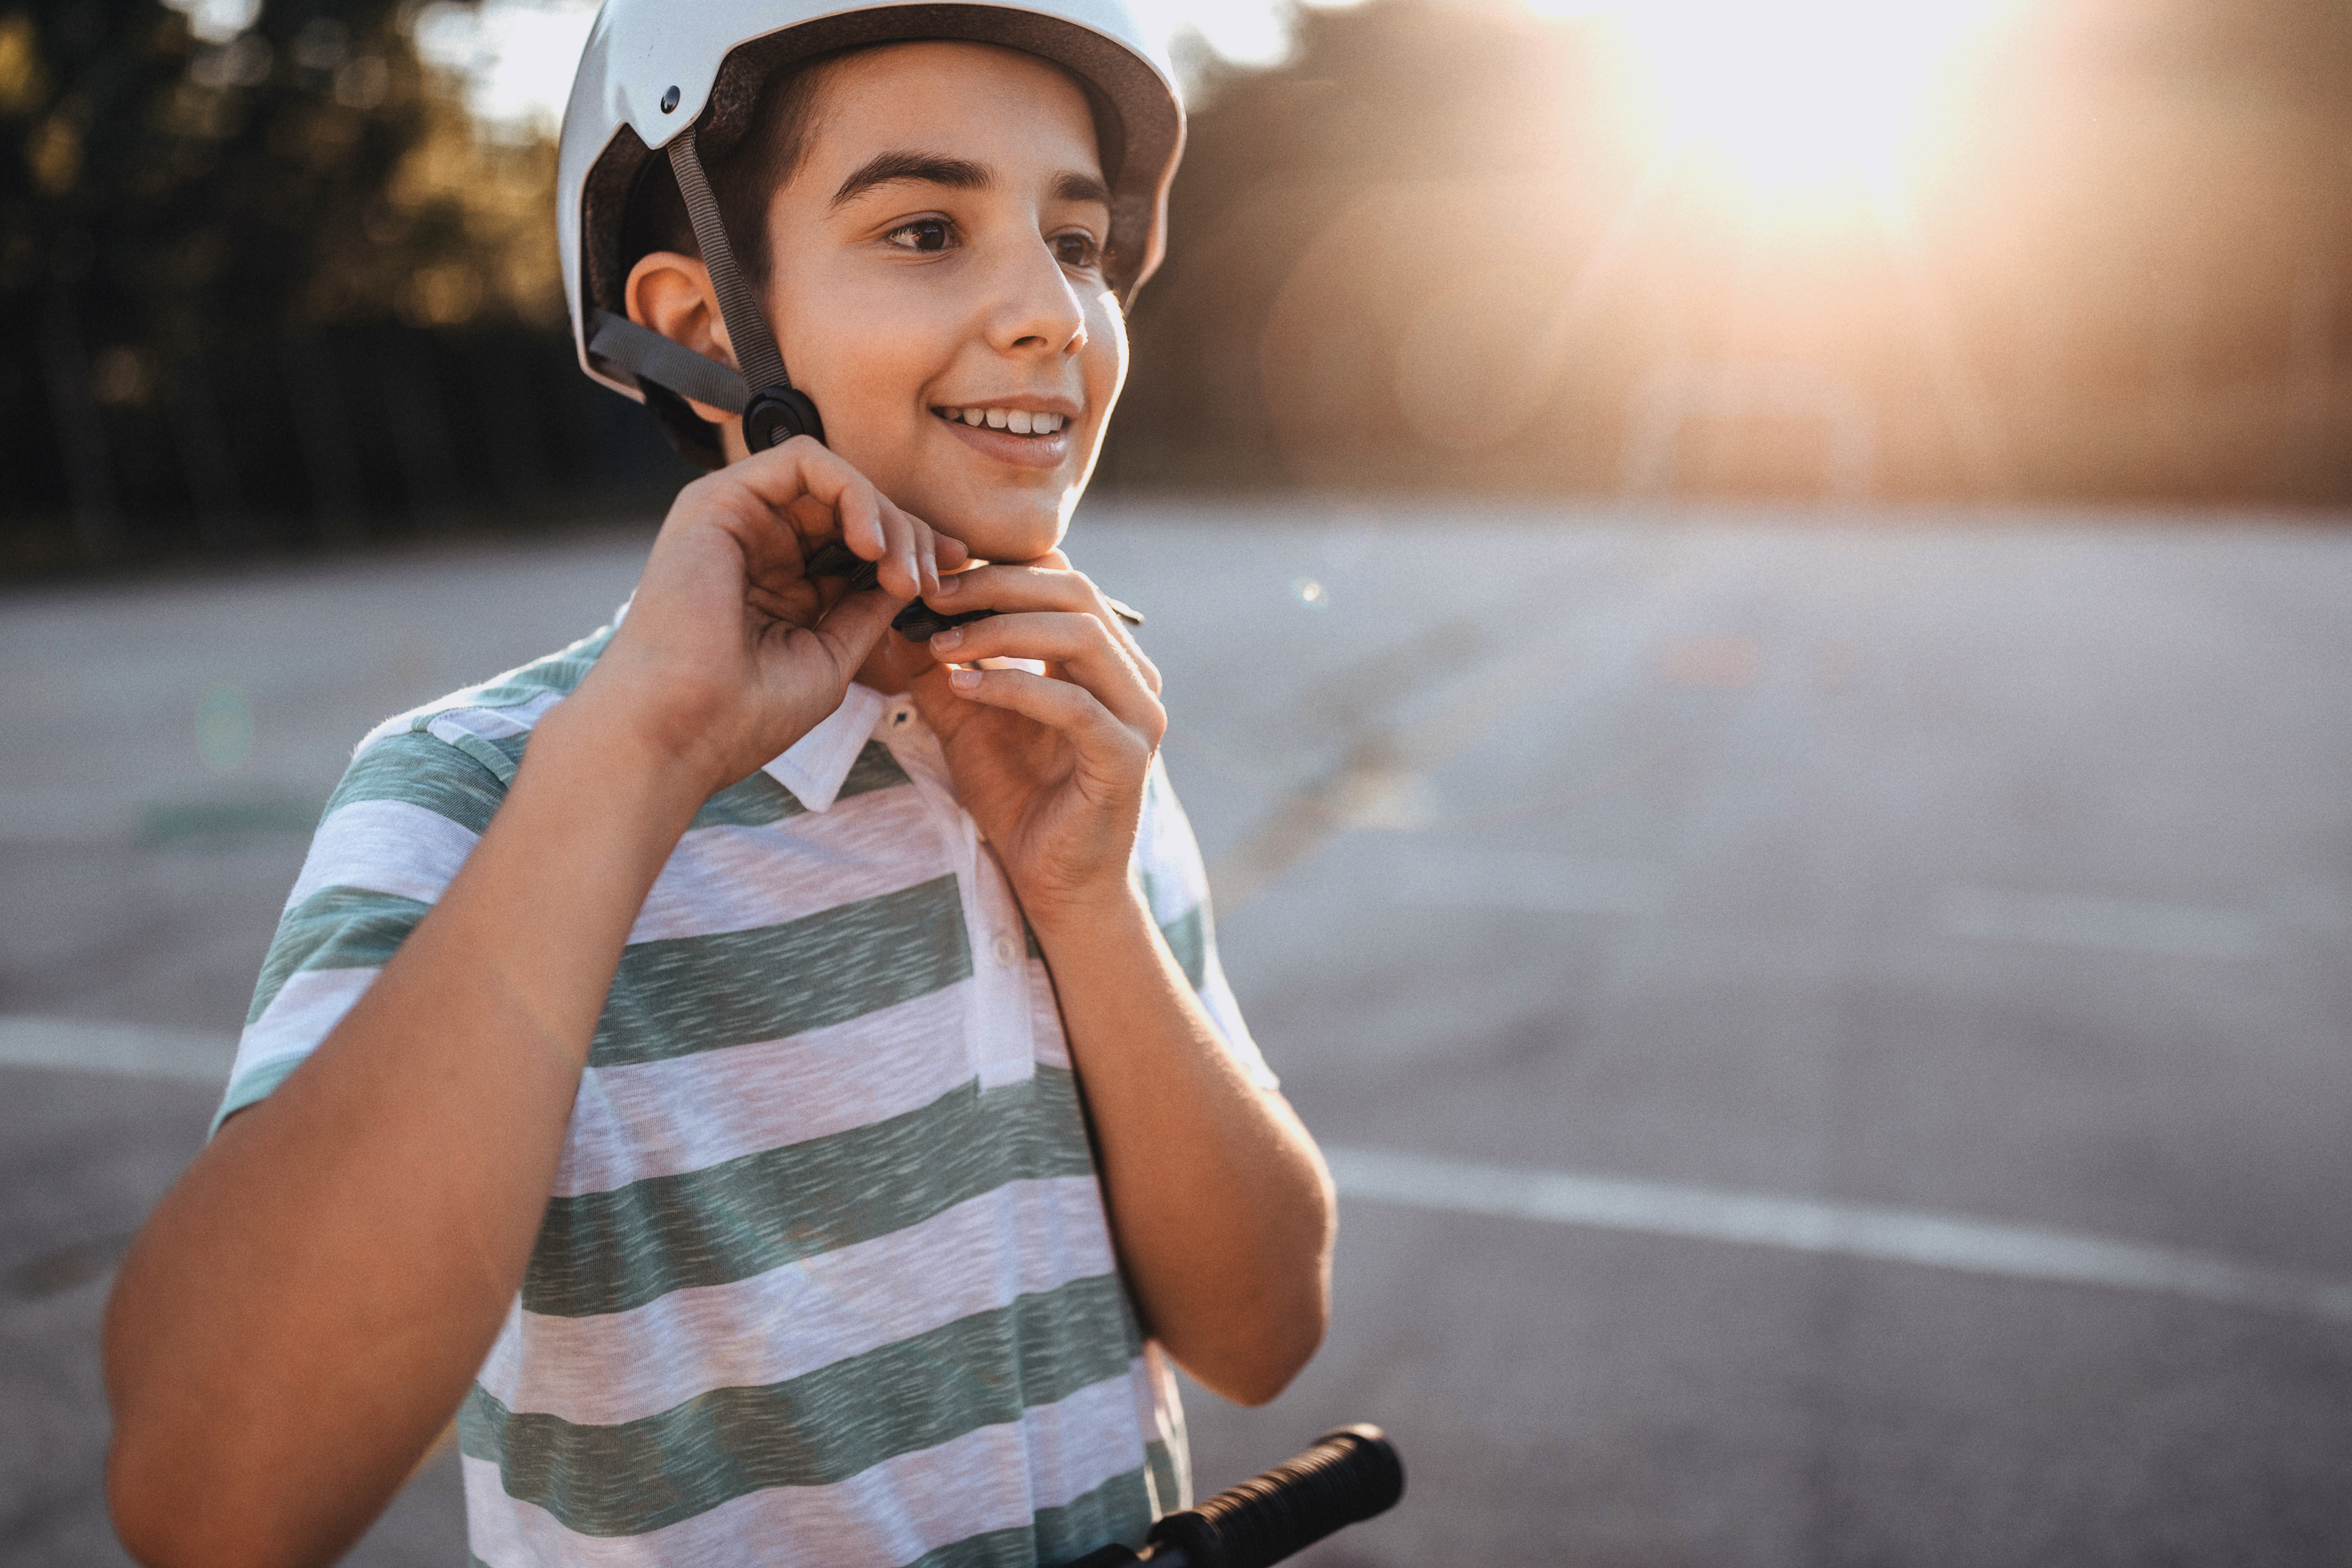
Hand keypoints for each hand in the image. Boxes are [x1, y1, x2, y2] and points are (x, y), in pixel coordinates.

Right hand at [571, 438, 964, 795]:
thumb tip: (915, 571)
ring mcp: (736, 517)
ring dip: (886, 518)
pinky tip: (869, 544)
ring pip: (835, 480)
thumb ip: (867, 606)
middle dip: (909, 534)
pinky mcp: (718, 499)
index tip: (956, 574)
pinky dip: (851, 491)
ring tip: (902, 572)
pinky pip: (803, 460)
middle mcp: (757, 543)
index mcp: (779, 583)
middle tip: (930, 581)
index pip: (858, 541)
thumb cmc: (745, 714)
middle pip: (853, 506)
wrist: (679, 733)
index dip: (914, 548)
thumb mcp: (831, 654)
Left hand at [892, 551, 1165, 920]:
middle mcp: (1132, 677)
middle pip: (1075, 592)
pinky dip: (1014, 686)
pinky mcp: (1124, 757)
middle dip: (997, 586)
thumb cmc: (1019, 800)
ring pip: (1080, 636)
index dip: (998, 568)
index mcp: (1104, 659)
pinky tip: (963, 685)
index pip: (1062, 580)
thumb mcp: (967, 720)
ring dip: (1002, 630)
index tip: (934, 578)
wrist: (1052, 882)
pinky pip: (1072, 704)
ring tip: (941, 643)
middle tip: (932, 596)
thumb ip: (941, 669)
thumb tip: (896, 617)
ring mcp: (1137, 715)